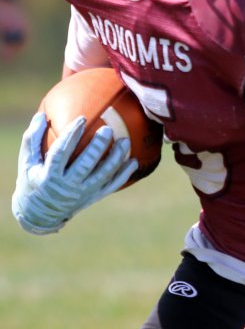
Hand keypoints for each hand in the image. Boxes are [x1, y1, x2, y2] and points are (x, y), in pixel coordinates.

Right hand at [11, 112, 137, 234]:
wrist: (39, 213)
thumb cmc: (32, 180)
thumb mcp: (27, 162)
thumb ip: (32, 138)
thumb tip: (42, 115)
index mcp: (49, 175)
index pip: (61, 153)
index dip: (71, 135)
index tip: (82, 119)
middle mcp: (67, 186)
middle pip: (86, 165)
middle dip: (97, 147)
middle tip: (107, 130)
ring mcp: (83, 193)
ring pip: (103, 175)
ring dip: (116, 158)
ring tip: (125, 140)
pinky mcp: (93, 198)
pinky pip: (112, 185)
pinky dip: (124, 174)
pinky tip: (134, 161)